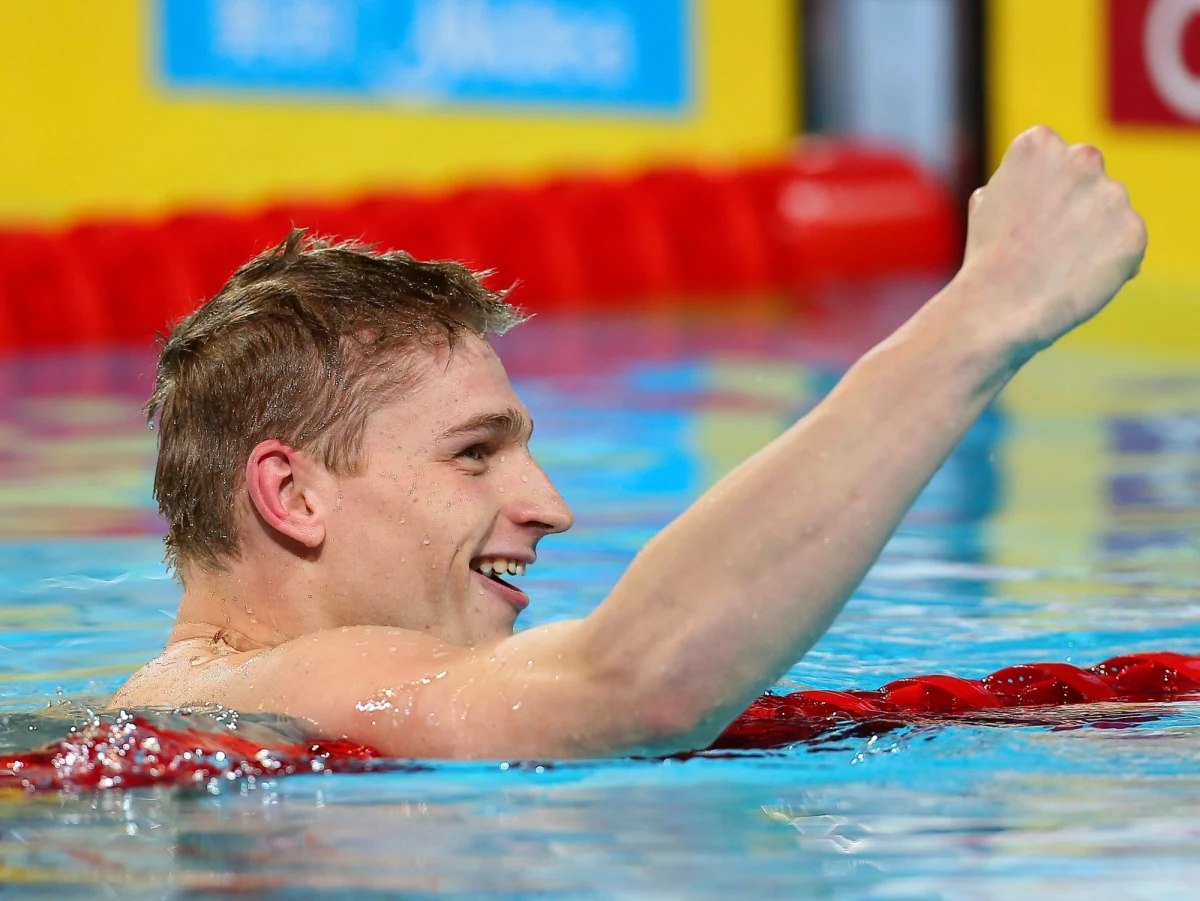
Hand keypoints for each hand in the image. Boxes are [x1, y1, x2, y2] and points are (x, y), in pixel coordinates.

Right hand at [958, 125, 1147, 358]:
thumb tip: (1044, 188)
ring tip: (1058, 266)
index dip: (1038, 191)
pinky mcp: (1134, 232)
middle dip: (1073, 203)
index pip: (1053, 156)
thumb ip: (1021, 182)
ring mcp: (1113, 195)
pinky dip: (1110, 261)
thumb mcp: (988, 202)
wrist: (999, 305)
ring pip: (1109, 211)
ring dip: (1094, 233)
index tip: (1022, 217)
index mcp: (1039, 142)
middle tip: (1044, 242)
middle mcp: (1083, 157)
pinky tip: (1077, 279)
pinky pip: (1127, 244)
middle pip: (1087, 176)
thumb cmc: (986, 257)